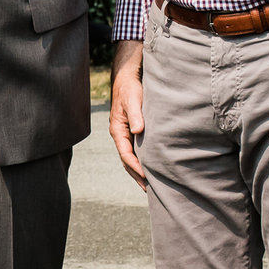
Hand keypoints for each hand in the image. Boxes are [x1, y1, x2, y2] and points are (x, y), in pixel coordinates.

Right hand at [106, 40, 145, 189]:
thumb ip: (136, 115)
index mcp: (117, 130)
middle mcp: (120, 134)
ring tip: (148, 185)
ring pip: (130, 157)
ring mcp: (125, 134)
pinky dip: (141, 161)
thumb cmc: (130, 88)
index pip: (125, 154)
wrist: (127, 78)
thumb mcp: (133, 100)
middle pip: (126, 160)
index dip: (135, 166)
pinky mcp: (131, 131)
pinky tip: (150, 167)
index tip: (146, 176)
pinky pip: (135, 150)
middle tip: (148, 189)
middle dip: (136, 175)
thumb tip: (138, 131)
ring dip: (138, 171)